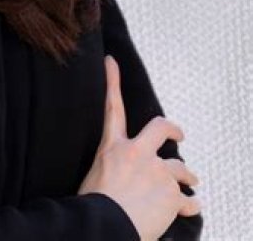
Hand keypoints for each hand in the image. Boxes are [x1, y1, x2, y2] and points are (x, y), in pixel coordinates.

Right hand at [77, 55, 201, 240]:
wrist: (105, 227)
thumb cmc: (93, 207)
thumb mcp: (94, 178)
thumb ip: (110, 169)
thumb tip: (119, 176)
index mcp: (112, 148)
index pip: (111, 107)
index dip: (111, 81)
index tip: (111, 62)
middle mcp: (136, 154)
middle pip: (160, 128)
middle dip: (173, 129)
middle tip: (179, 133)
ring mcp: (156, 172)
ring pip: (180, 168)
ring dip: (187, 176)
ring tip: (193, 182)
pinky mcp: (171, 193)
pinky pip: (186, 200)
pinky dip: (189, 205)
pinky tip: (192, 208)